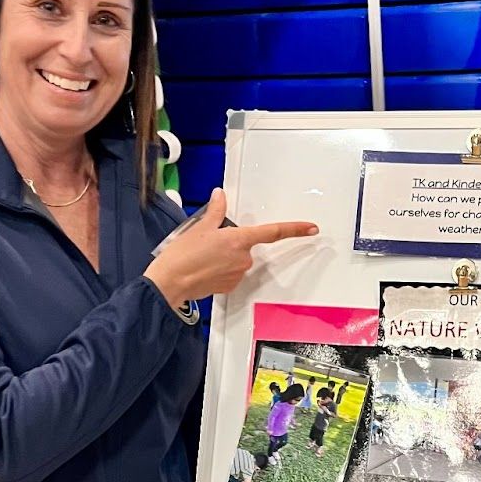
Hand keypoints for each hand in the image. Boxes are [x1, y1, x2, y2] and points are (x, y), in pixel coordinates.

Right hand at [144, 189, 316, 305]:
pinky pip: (230, 272)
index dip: (294, 229)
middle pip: (245, 245)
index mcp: (239, 240)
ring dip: (224, 256)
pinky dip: (220, 268)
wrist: (170, 283)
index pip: (273, 232)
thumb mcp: (199, 227)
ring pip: (237, 259)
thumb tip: (220, 195)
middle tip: (207, 242)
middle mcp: (243, 258)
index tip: (310, 228)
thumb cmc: (182, 256)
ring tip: (202, 256)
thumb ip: (215, 211)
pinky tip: (204, 268)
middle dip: (230, 242)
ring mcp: (237, 274)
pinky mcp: (229, 286)